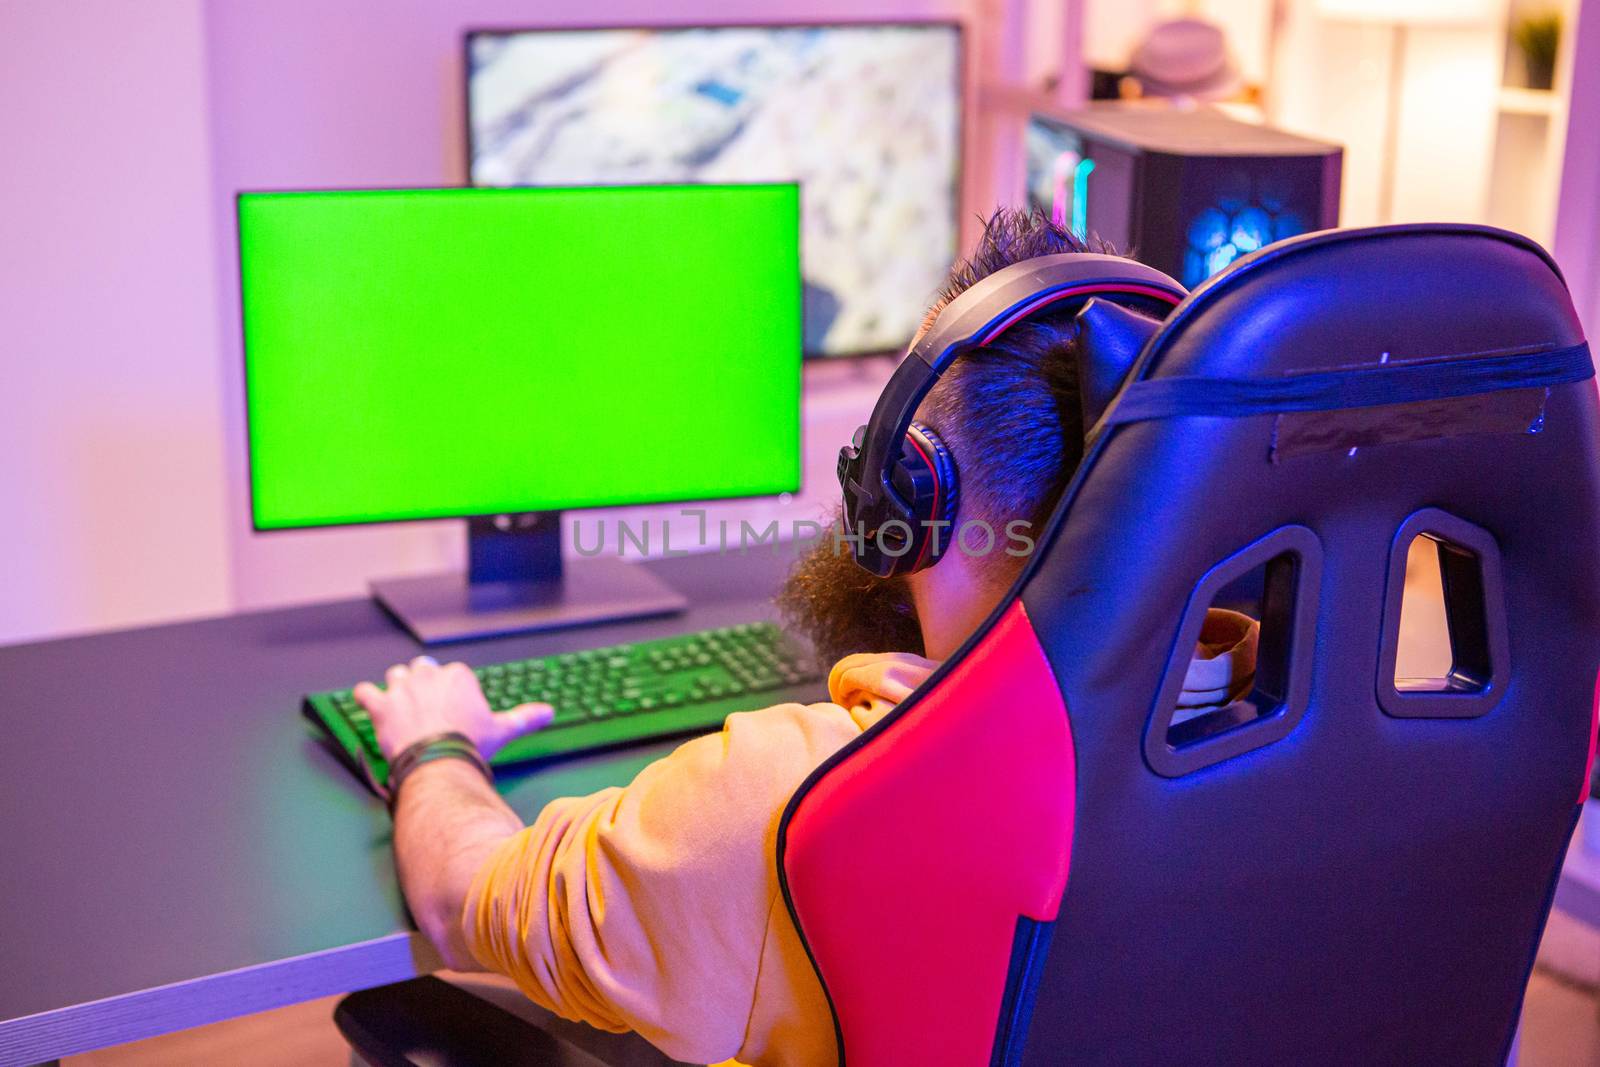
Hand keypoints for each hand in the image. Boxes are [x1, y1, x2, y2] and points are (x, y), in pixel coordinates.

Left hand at [354, 656, 552, 760]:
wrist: (438, 760)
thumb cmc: (469, 744)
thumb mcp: (501, 730)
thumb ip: (524, 717)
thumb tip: (549, 713)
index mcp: (457, 675)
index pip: (452, 674)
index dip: (451, 691)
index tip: (453, 709)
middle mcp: (428, 674)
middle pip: (422, 669)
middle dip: (424, 684)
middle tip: (428, 707)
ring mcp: (401, 688)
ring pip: (395, 676)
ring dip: (396, 688)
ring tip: (401, 706)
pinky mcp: (379, 704)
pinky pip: (364, 692)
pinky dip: (366, 698)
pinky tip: (370, 704)